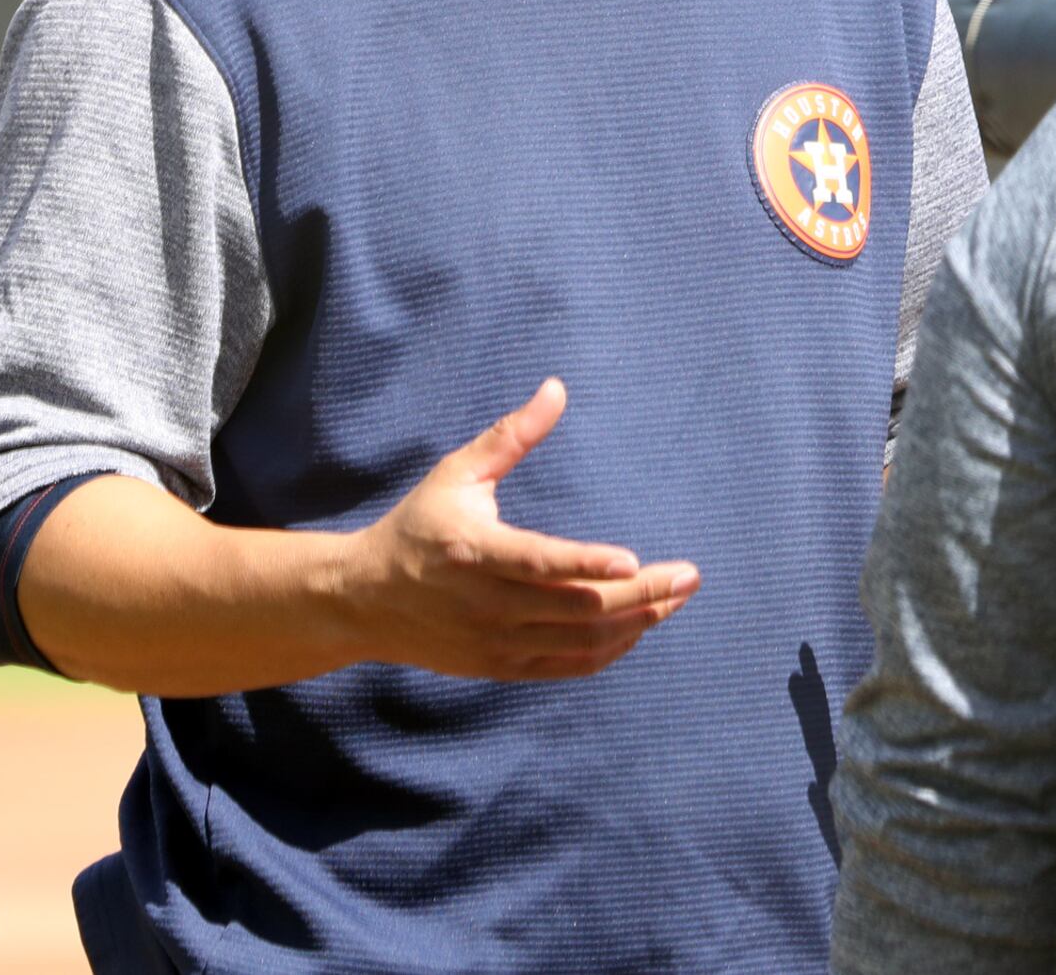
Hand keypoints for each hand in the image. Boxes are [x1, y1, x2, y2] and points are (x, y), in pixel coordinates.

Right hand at [344, 378, 700, 681]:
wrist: (364, 600)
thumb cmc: (417, 526)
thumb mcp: (456, 474)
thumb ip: (511, 436)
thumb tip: (557, 388)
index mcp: (474, 551)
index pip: (541, 563)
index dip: (589, 563)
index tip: (636, 559)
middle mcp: (486, 605)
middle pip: (578, 607)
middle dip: (643, 593)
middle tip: (690, 576)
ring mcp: (495, 643)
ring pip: (581, 642)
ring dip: (636, 622)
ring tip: (675, 598)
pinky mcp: (501, 668)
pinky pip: (568, 666)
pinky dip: (609, 650)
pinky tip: (639, 627)